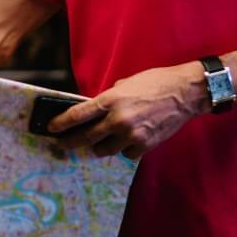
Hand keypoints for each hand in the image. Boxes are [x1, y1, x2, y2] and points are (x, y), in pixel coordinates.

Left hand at [48, 62, 210, 158]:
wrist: (185, 93)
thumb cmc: (155, 82)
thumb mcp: (126, 84)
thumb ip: (109, 98)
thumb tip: (96, 110)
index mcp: (111, 100)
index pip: (78, 115)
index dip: (61, 123)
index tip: (51, 129)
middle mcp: (118, 119)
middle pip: (86, 137)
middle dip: (71, 142)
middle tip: (63, 144)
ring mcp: (131, 135)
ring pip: (104, 150)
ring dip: (98, 147)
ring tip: (98, 142)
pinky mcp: (144, 146)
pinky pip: (125, 154)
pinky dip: (123, 149)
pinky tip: (127, 140)